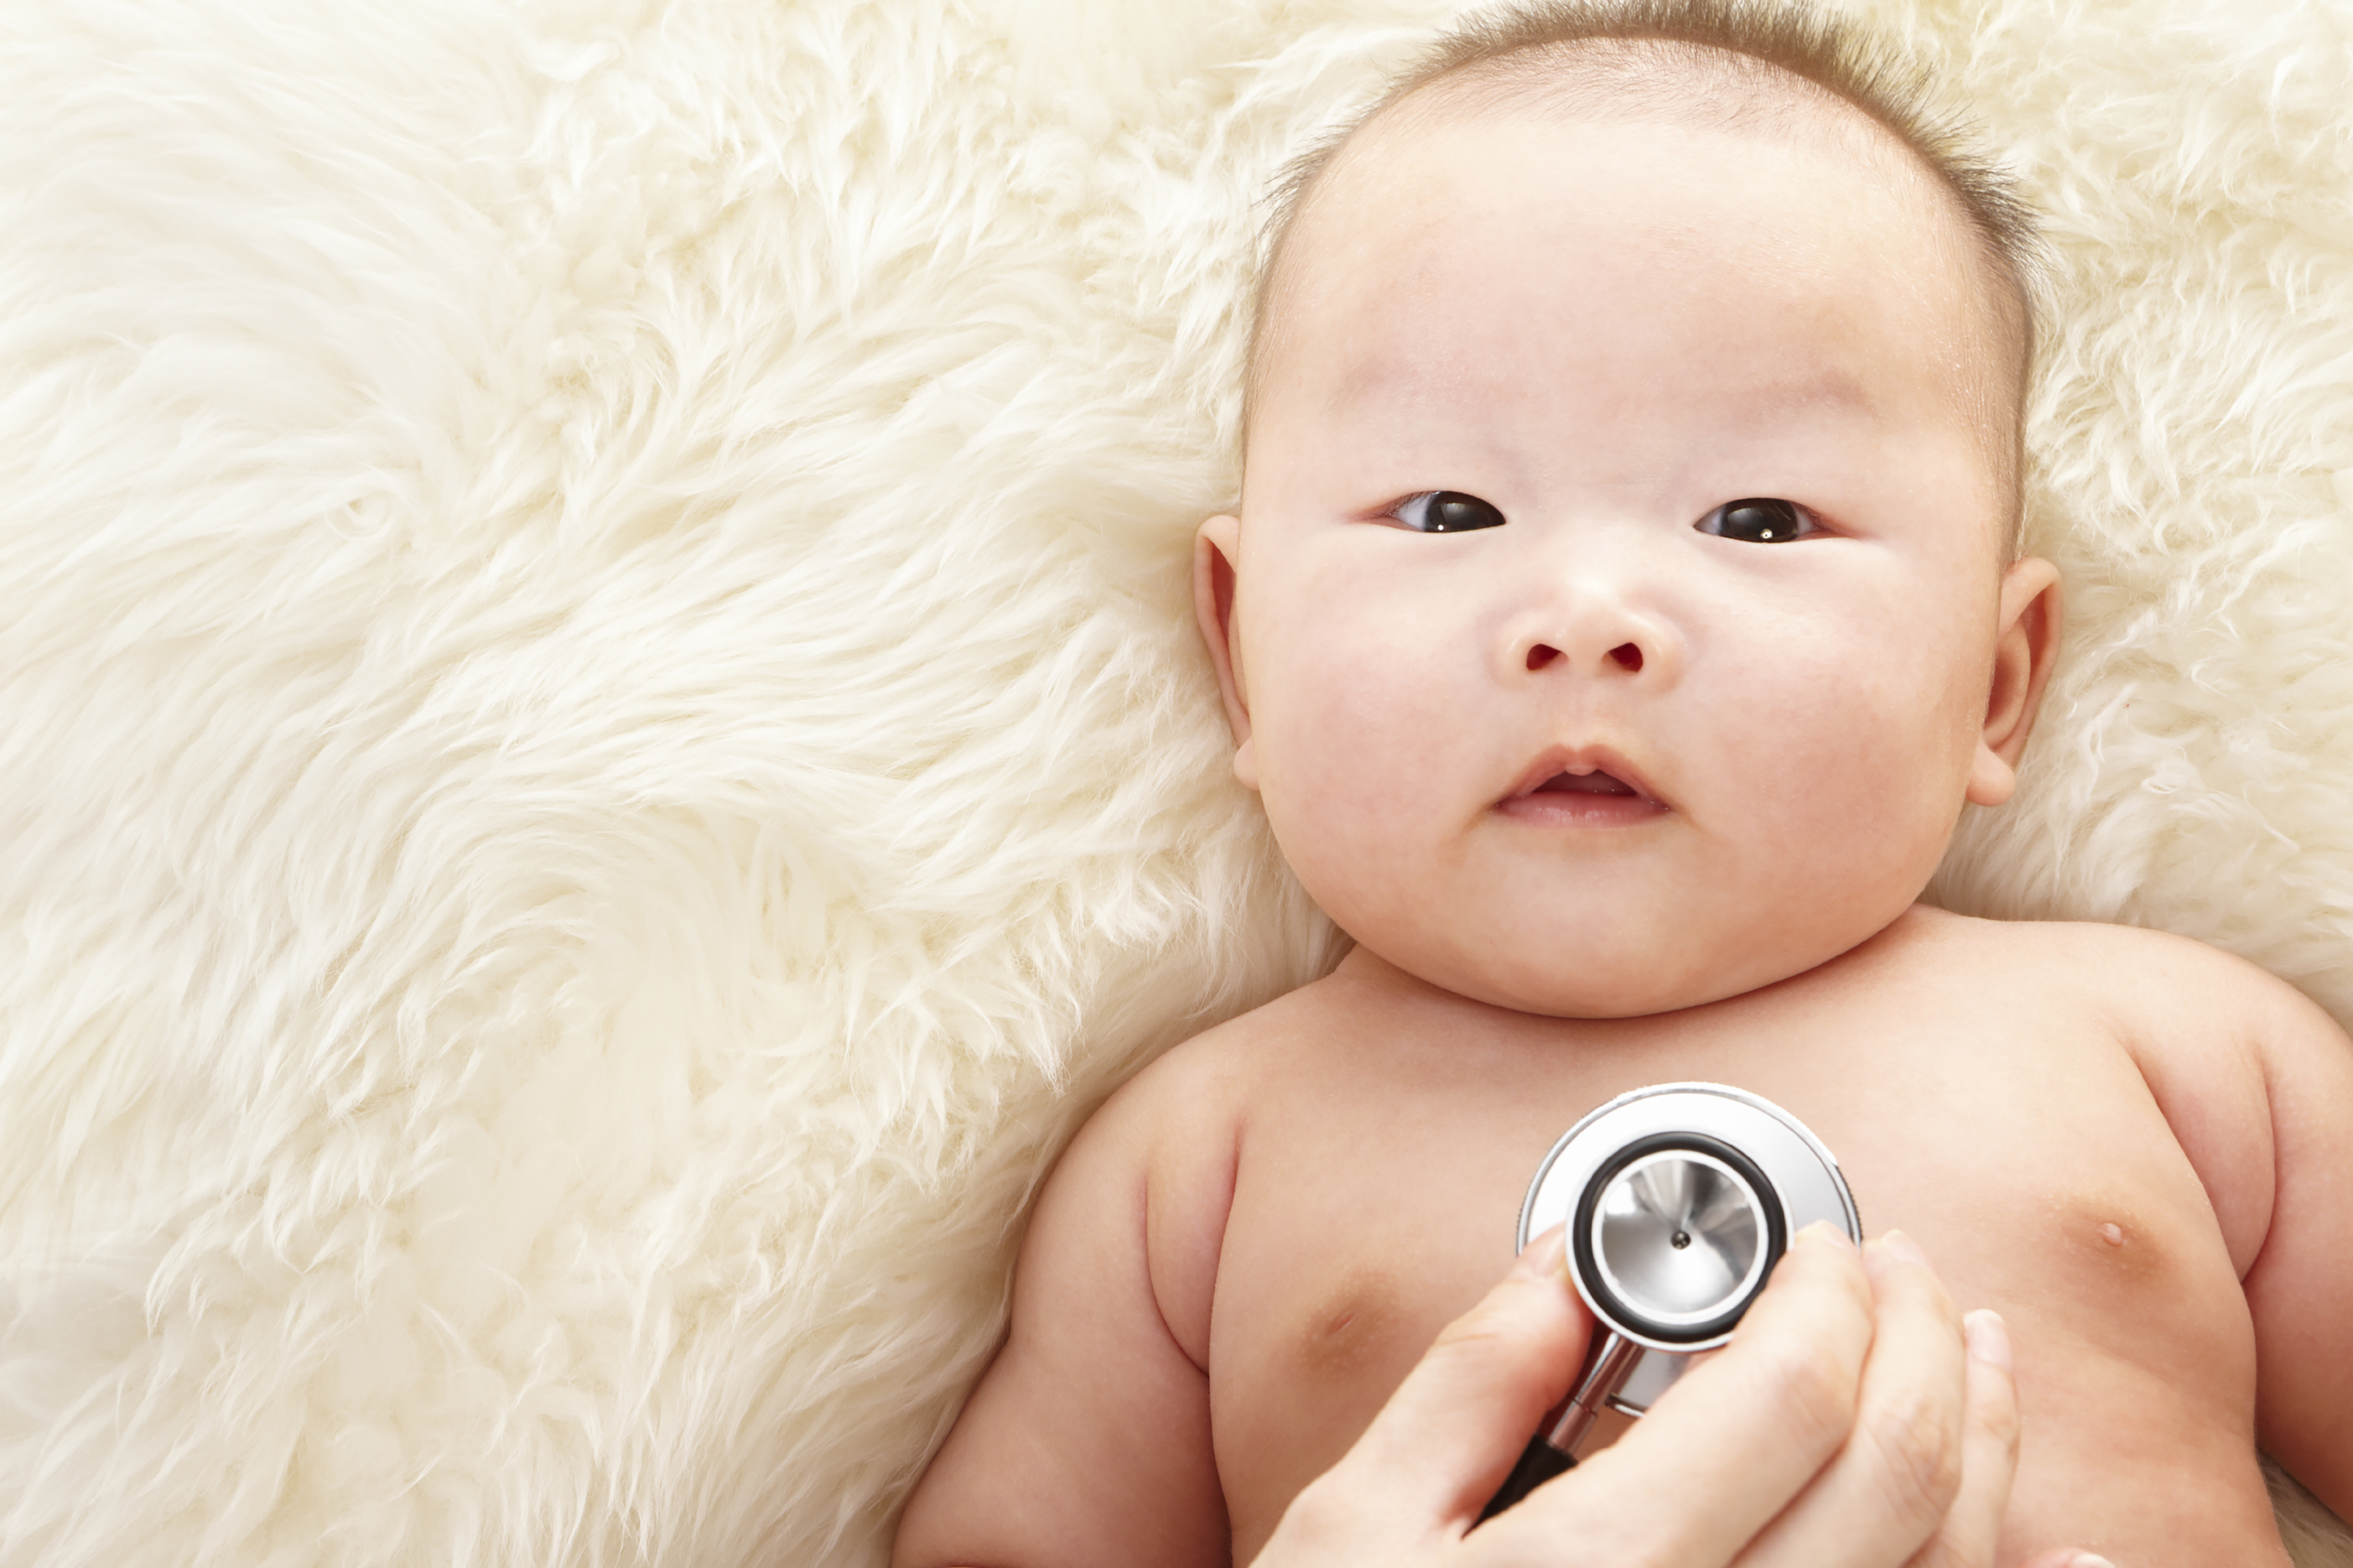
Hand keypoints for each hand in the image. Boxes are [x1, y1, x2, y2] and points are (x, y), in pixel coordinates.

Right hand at [1251, 1223, 2110, 1567]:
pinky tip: (2055, 1548)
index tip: (1819, 1242)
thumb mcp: (1355, 1525)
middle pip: (1897, 1469)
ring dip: (1985, 1439)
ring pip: (1944, 1564)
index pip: (1789, 1393)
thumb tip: (1564, 1264)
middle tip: (1904, 1267)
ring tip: (1978, 1352)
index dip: (1827, 1290)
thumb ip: (1469, 1387)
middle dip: (1920, 1338)